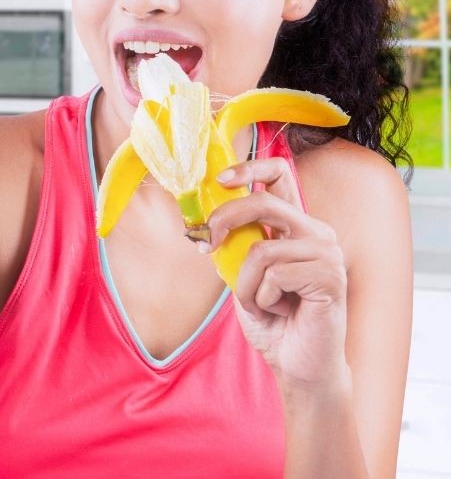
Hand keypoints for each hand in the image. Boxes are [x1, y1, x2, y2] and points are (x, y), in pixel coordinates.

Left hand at [206, 156, 348, 388]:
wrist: (297, 365)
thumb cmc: (272, 320)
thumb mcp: (242, 273)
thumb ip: (234, 243)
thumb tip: (203, 220)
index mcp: (295, 224)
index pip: (279, 174)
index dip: (249, 167)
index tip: (220, 180)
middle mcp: (315, 230)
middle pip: (262, 202)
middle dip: (225, 220)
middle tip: (207, 244)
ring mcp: (326, 251)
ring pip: (261, 249)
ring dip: (246, 283)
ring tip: (262, 303)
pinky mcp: (330, 276)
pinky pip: (274, 275)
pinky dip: (262, 298)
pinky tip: (281, 312)